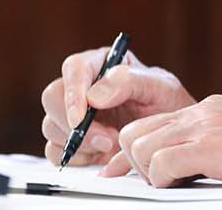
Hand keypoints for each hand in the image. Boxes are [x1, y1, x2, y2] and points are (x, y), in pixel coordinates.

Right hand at [40, 48, 194, 166]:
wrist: (170, 134)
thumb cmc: (167, 103)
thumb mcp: (160, 87)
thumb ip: (129, 82)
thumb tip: (93, 95)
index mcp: (102, 63)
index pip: (74, 68)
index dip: (72, 93)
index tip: (80, 120)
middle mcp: (83, 86)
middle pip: (53, 98)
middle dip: (74, 124)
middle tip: (105, 140)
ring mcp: (75, 113)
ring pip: (51, 126)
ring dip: (79, 143)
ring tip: (112, 145)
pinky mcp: (73, 139)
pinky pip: (54, 150)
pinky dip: (75, 158)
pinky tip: (99, 156)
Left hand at [101, 95, 221, 187]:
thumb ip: (214, 144)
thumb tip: (182, 166)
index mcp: (209, 110)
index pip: (151, 124)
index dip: (129, 154)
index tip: (117, 174)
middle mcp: (204, 112)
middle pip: (136, 133)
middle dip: (134, 164)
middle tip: (158, 184)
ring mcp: (208, 127)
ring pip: (141, 147)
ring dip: (148, 174)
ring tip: (173, 186)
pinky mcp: (215, 147)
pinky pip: (163, 164)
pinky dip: (162, 181)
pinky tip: (184, 187)